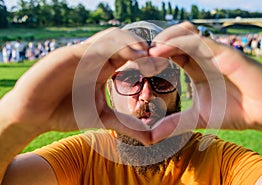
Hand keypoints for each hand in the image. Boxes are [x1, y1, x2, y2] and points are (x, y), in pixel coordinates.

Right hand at [0, 27, 150, 141]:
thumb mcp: (102, 119)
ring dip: (129, 42)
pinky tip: (120, 56)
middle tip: (159, 58)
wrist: (34, 114)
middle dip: (143, 47)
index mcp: (105, 69)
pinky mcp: (69, 55)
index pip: (130, 55)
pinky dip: (108, 47)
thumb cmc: (66, 113)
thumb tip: (152, 139)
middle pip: (124, 42)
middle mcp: (96, 58)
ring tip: (145, 54)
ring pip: (110, 38)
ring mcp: (83, 55)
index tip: (163, 66)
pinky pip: (91, 45)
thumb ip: (126, 125)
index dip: (147, 58)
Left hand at [149, 22, 261, 142]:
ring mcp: (216, 53)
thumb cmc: (235, 111)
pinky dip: (181, 43)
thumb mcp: (198, 118)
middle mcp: (204, 56)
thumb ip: (175, 123)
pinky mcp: (228, 54)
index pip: (171, 52)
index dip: (154, 54)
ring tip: (150, 52)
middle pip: (176, 38)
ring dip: (166, 38)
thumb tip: (151, 135)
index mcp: (196, 66)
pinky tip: (164, 51)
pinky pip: (202, 42)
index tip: (136, 63)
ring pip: (187, 34)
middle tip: (138, 55)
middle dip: (156, 43)